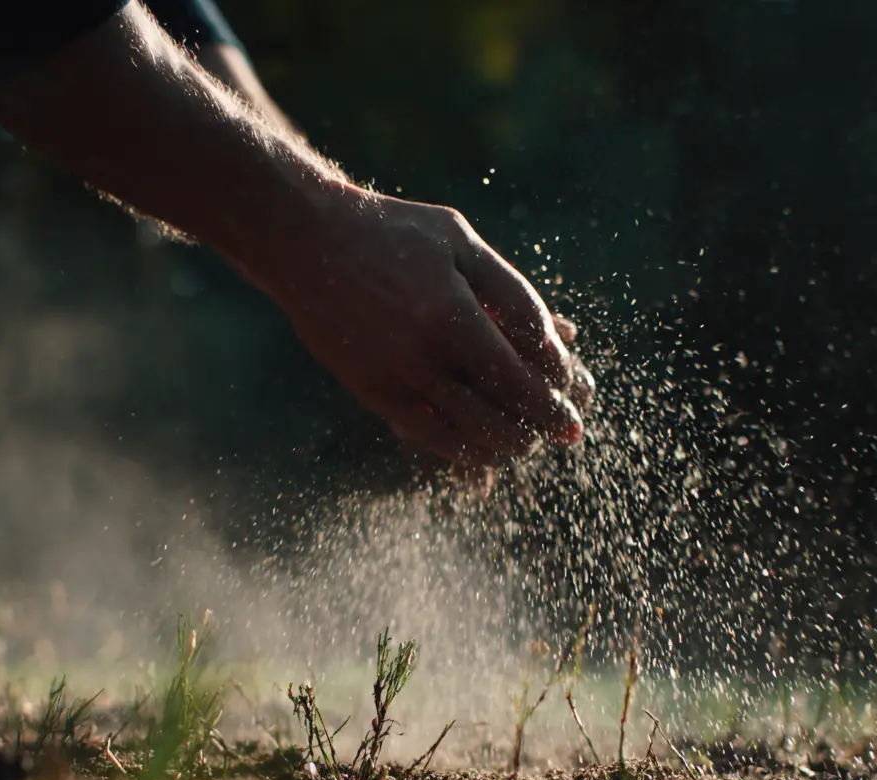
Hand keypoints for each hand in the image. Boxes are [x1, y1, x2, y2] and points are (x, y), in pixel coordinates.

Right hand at [261, 187, 587, 465]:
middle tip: (564, 431)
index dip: (555, 381)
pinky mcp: (372, 393)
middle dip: (542, 422)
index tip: (569, 388)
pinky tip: (480, 450)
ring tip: (526, 443)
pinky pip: (428, 435)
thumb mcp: (460, 241)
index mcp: (454, 312)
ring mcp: (397, 377)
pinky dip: (461, 449)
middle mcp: (427, 353)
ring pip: (470, 430)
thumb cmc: (392, 232)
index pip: (526, 363)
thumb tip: (559, 334)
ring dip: (507, 442)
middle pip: (505, 404)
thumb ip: (509, 289)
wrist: (307, 243)